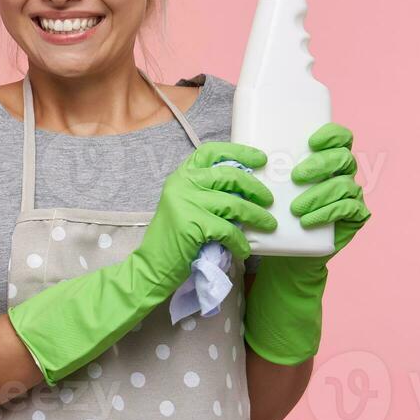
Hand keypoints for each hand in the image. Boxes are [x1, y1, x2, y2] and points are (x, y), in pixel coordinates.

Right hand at [6, 142, 276, 384]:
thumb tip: (247, 188)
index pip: (211, 152)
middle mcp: (182, 184)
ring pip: (235, 204)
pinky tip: (244, 250)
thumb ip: (207, 193)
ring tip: (268, 224)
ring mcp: (186, 203)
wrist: (150, 267)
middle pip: (230, 176)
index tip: (260, 159)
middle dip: (256, 188)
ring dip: (257, 215)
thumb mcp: (187, 206)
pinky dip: (241, 241)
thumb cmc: (174, 241)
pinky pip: (229, 229)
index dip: (239, 152)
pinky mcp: (193, 225)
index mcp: (181, 176)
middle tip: (269, 200)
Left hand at [244, 122, 371, 365]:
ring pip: (345, 185)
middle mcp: (342, 174)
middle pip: (344, 157)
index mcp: (325, 159)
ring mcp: (351, 195)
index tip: (310, 141)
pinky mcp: (354, 217)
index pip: (339, 137)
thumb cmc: (274, 211)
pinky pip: (350, 209)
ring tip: (295, 208)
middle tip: (295, 177)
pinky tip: (307, 221)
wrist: (284, 250)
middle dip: (320, 164)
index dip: (331, 134)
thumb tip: (237, 149)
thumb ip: (262, 167)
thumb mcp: (266, 186)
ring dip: (319, 194)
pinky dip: (327, 213)